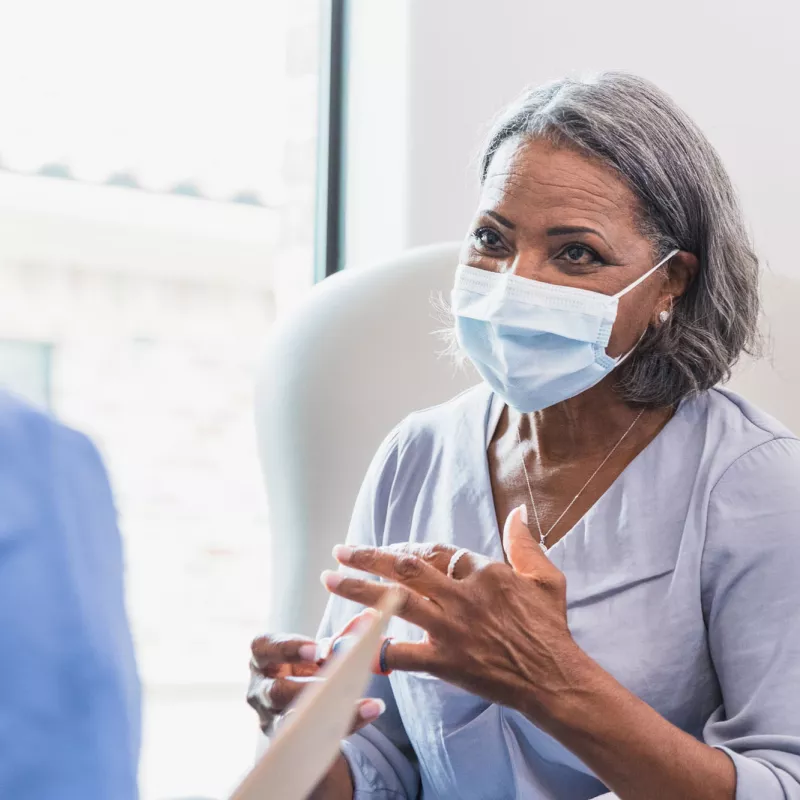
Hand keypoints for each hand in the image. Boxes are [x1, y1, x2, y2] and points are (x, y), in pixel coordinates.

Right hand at [247, 609, 385, 736]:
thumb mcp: (321, 653)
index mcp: (263, 660)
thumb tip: (370, 618)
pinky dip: (347, 723)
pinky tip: (369, 711)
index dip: (288, 648)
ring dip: (332, 711)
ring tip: (366, 704)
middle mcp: (261, 691)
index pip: (264, 649)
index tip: (316, 650)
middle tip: (339, 681)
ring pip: (295, 721)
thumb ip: (342, 637)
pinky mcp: (291, 742)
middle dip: (308, 688)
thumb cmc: (309, 670)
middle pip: (276, 691)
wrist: (305, 707)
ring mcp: (272, 720)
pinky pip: (317, 735)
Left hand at [322, 506, 584, 721]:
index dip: (409, 548)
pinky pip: (401, 653)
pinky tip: (349, 645)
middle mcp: (461, 595)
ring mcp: (450, 628)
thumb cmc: (549, 628)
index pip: (436, 551)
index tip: (392, 550)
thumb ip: (525, 544)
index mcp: (484, 571)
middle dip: (369, 557)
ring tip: (331, 579)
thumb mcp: (545, 578)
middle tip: (341, 551)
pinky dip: (375, 649)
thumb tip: (517, 513)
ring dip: (359, 589)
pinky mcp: (444, 660)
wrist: (553, 679)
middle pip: (406, 567)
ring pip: (395, 601)